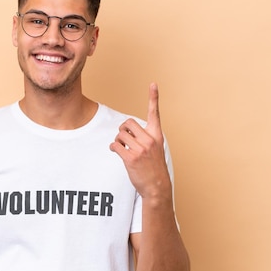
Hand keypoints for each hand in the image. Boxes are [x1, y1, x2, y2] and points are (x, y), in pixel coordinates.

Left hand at [109, 83, 171, 199]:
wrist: (157, 186)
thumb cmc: (154, 168)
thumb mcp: (155, 149)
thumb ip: (145, 138)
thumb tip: (125, 133)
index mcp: (157, 136)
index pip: (155, 113)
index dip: (154, 97)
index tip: (153, 84)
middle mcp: (150, 140)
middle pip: (128, 123)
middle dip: (122, 129)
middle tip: (124, 139)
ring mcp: (141, 149)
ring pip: (120, 134)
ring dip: (118, 140)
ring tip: (123, 148)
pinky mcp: (131, 158)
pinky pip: (115, 145)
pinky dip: (114, 148)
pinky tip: (117, 152)